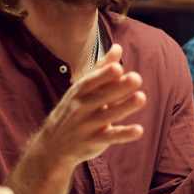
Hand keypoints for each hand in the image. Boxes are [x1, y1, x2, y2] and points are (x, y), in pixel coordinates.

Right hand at [35, 44, 145, 169]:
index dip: (103, 75)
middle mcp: (82, 107)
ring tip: (141, 98)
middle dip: (118, 88)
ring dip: (125, 107)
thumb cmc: (73, 109)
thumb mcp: (83, 89)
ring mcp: (87, 125)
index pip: (92, 81)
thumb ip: (102, 69)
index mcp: (80, 91)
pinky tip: (139, 130)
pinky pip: (110, 137)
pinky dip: (124, 134)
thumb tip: (118, 48)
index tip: (118, 68)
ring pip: (108, 116)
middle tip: (137, 78)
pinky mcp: (94, 141)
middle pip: (102, 96)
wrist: (52, 145)